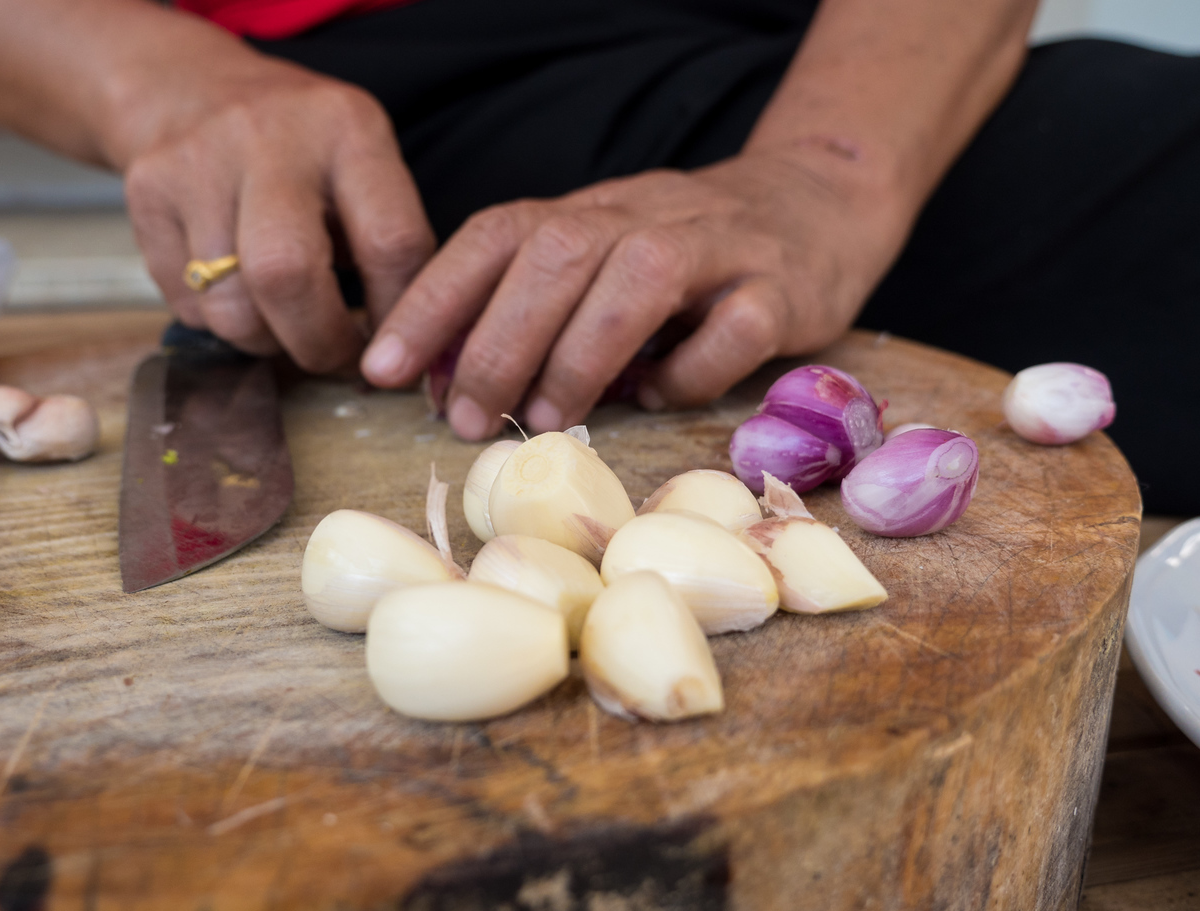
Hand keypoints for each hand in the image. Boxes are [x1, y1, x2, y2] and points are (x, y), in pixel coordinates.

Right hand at [122, 62, 434, 370]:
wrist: (192, 90)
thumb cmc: (299, 151)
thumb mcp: (361, 167)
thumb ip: (389, 244)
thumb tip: (405, 346)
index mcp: (347, 129)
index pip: (391, 243)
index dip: (398, 315)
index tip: (394, 344)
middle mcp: (268, 137)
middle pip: (288, 274)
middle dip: (318, 341)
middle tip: (333, 354)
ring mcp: (198, 162)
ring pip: (230, 306)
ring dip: (266, 340)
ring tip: (283, 323)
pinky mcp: (146, 193)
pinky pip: (187, 304)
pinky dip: (219, 322)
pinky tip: (236, 291)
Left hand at [360, 151, 911, 437]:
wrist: (816, 201)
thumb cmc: (683, 255)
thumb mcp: (598, 262)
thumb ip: (530, 306)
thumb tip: (444, 380)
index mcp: (585, 211)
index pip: (492, 238)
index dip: (430, 301)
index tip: (384, 371)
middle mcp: (641, 216)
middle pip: (554, 257)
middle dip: (496, 343)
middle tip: (465, 419)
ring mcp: (715, 248)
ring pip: (636, 281)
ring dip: (579, 357)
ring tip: (543, 420)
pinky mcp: (780, 289)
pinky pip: (733, 329)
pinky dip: (690, 373)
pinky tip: (659, 401)